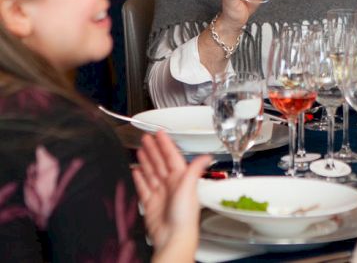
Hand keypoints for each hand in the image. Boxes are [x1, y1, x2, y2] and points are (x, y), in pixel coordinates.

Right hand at [132, 131, 210, 257]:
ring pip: (151, 172)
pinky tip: (136, 170)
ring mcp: (160, 193)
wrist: (173, 238)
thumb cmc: (184, 216)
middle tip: (146, 138)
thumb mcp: (190, 187)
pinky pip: (143, 187)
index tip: (160, 133)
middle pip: (159, 161)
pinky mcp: (151, 204)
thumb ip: (195, 169)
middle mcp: (170, 184)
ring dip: (146, 160)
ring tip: (140, 149)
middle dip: (153, 149)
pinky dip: (139, 178)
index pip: (171, 156)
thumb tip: (207, 156)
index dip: (165, 144)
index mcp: (180, 178)